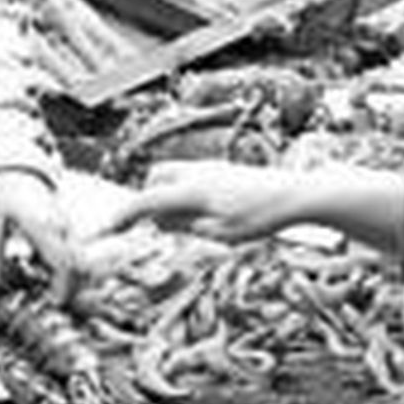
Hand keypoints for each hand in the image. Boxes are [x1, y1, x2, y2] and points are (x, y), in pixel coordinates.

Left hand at [0, 170, 78, 301]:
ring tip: (50, 291)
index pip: (66, 261)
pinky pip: (72, 249)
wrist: (9, 166)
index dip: (65, 285)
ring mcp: (65, 223)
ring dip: (69, 276)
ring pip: (79, 256)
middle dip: (72, 285)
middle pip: (80, 262)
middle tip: (55, 302)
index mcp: (43, 225)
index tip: (55, 302)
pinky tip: (45, 273)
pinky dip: (64, 266)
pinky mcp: (63, 224)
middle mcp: (60, 225)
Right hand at [85, 160, 296, 243]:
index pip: (147, 201)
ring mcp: (212, 168)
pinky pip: (191, 178)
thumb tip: (160, 221)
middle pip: (156, 179)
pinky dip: (184, 194)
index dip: (123, 216)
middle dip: (148, 201)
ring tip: (183, 224)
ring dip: (167, 196)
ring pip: (174, 176)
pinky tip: (202, 214)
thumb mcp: (220, 234)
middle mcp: (200, 173)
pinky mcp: (224, 171)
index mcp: (194, 190)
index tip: (106, 228)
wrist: (297, 195)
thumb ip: (186, 227)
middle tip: (151, 228)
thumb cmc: (263, 217)